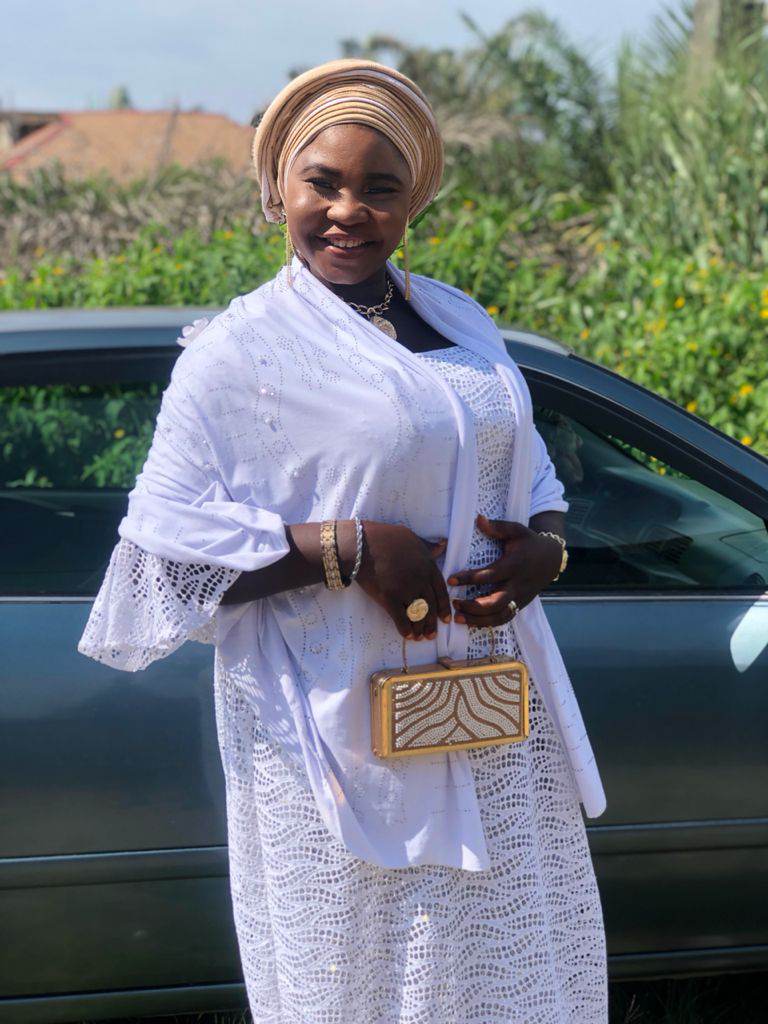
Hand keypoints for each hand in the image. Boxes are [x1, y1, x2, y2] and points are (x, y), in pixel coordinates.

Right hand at [352, 521, 452, 640]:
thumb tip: (443, 546)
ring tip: (419, 637)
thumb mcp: (412, 538)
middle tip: (431, 634)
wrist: (361, 544)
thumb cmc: (385, 537)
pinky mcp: (390, 598)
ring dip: (419, 629)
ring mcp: (406, 589)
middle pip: (430, 606)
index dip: (444, 607)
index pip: (441, 591)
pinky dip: (404, 629)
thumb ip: (428, 546)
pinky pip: (401, 618)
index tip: (445, 619)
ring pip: (417, 614)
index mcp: (428, 565)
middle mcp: (421, 579)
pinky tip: (406, 635)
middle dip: (431, 623)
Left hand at [446, 514, 561, 627]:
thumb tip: (478, 519)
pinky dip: (488, 623)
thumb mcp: (517, 530)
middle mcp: (517, 585)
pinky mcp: (520, 605)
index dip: (470, 578)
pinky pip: (504, 619)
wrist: (552, 559)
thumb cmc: (529, 543)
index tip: (451, 580)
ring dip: (479, 619)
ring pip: (500, 616)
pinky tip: (471, 621)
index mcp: (514, 565)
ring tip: (459, 617)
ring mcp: (520, 598)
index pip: (490, 575)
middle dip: (473, 606)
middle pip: (496, 602)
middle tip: (454, 603)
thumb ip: (498, 527)